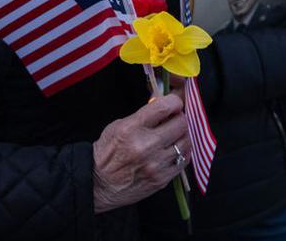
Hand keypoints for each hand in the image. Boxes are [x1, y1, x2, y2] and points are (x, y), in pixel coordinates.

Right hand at [92, 92, 190, 213]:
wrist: (99, 183)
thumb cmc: (107, 153)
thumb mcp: (118, 126)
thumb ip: (142, 116)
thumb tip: (164, 104)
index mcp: (131, 128)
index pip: (164, 107)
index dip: (174, 101)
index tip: (174, 103)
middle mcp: (145, 146)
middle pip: (180, 123)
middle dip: (179, 117)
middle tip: (173, 119)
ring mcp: (155, 164)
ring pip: (186, 141)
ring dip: (182, 135)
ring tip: (174, 135)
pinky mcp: (162, 179)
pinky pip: (184, 160)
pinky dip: (182, 152)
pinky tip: (174, 150)